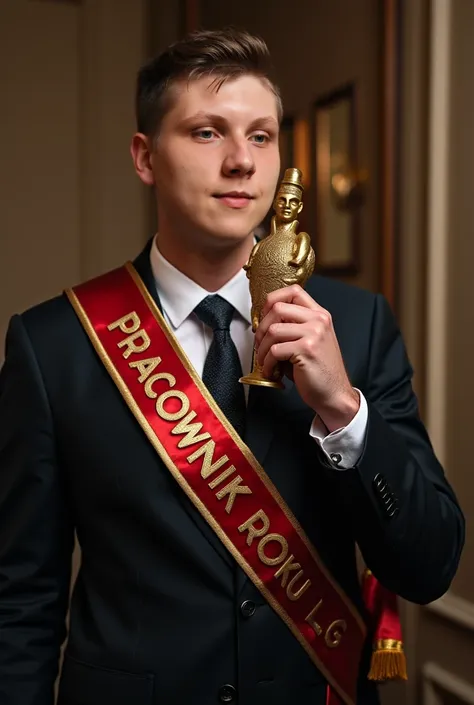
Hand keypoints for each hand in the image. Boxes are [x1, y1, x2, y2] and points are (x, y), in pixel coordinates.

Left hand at [255, 285, 359, 431]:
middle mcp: (318, 320)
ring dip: (262, 348)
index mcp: (319, 315)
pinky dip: (267, 363)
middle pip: (277, 308)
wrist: (334, 394)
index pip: (293, 291)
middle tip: (260, 343)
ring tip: (265, 360)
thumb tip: (262, 322)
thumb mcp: (309, 341)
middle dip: (261, 327)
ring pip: (272, 330)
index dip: (272, 300)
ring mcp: (314, 334)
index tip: (264, 316)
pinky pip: (275, 350)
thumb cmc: (318, 370)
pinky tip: (271, 370)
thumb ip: (292, 327)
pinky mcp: (306, 350)